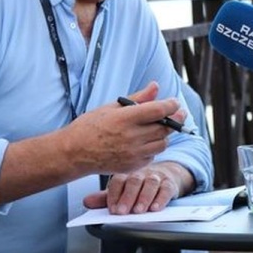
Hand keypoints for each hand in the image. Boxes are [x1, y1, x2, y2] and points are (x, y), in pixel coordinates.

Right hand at [65, 82, 181, 175]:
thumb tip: (155, 86)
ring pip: (162, 143)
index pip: (159, 110)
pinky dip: (153, 148)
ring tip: (158, 127)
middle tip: (178, 113)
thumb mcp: (111, 107)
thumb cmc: (90, 126)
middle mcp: (131, 137)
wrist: (74, 153)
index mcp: (125, 119)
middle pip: (165, 128)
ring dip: (164, 134)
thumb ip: (137, 98)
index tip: (174, 102)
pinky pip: (152, 155)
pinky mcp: (132, 166)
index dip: (171, 105)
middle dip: (175, 119)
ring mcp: (133, 154)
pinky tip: (145, 141)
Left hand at [82, 161, 187, 213]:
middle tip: (123, 212)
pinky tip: (155, 208)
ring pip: (150, 183)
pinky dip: (161, 199)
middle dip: (128, 197)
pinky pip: (166, 189)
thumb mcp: (122, 190)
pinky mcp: (170, 183)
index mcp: (127, 173)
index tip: (112, 209)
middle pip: (134, 181)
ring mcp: (156, 177)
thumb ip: (106, 197)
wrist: (167, 174)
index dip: (114, 195)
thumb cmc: (141, 184)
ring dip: (144, 198)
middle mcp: (141, 173)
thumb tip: (87, 202)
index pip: (118, 180)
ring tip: (139, 211)